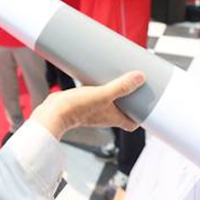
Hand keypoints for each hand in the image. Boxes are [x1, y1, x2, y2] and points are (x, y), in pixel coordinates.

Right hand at [30, 71, 144, 138]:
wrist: (52, 113)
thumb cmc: (77, 109)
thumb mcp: (103, 94)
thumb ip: (121, 86)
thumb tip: (141, 77)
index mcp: (113, 118)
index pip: (132, 124)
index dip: (141, 117)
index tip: (147, 105)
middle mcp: (104, 115)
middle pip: (122, 110)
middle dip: (129, 99)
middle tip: (135, 84)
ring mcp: (93, 109)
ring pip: (109, 102)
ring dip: (115, 91)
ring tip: (119, 76)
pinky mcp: (82, 102)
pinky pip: (96, 95)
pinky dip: (100, 87)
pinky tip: (97, 75)